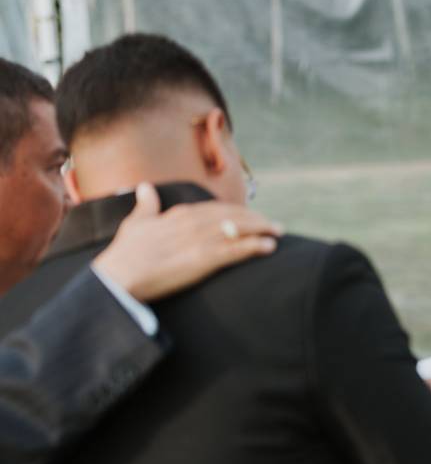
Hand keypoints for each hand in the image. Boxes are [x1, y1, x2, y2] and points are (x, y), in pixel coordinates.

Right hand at [93, 182, 282, 301]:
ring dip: (262, 230)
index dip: (237, 211)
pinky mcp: (203, 259)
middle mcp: (193, 222)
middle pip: (233, 216)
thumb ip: (146, 205)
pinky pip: (236, 250)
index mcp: (179, 214)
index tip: (251, 215)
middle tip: (273, 224)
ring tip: (278, 232)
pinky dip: (255, 246)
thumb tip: (145, 186)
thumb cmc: (124, 253)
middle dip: (256, 218)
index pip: (216, 208)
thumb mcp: (135, 223)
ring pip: (239, 230)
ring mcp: (200, 240)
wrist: (119, 276)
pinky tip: (270, 247)